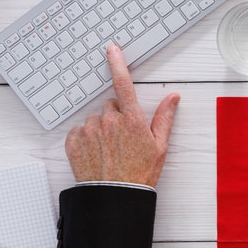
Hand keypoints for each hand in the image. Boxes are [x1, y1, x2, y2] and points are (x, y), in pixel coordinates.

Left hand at [64, 43, 179, 186]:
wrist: (115, 198)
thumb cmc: (140, 174)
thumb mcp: (159, 146)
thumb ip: (164, 117)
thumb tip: (173, 98)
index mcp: (131, 119)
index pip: (123, 83)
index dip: (117, 63)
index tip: (111, 49)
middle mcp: (109, 121)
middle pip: (110, 105)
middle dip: (116, 115)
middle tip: (123, 138)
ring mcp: (90, 131)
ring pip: (94, 119)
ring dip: (100, 128)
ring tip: (109, 150)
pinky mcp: (74, 143)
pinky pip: (79, 131)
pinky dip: (85, 139)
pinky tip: (96, 153)